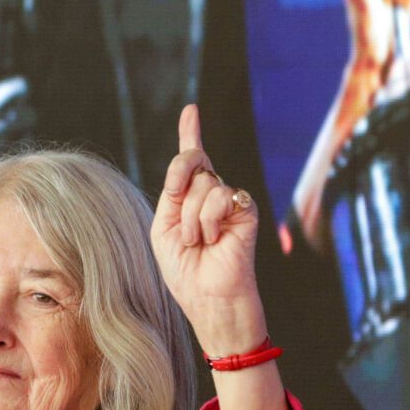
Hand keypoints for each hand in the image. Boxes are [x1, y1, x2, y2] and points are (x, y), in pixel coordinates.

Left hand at [152, 104, 262, 352]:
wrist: (208, 299)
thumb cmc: (184, 271)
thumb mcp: (163, 230)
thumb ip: (172, 195)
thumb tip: (190, 166)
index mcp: (188, 198)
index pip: (192, 159)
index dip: (191, 132)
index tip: (191, 110)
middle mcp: (211, 194)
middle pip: (192, 161)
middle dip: (178, 179)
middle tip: (178, 212)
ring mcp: (230, 201)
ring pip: (203, 185)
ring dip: (191, 218)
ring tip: (199, 242)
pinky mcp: (246, 209)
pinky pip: (221, 196)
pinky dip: (208, 220)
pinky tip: (214, 240)